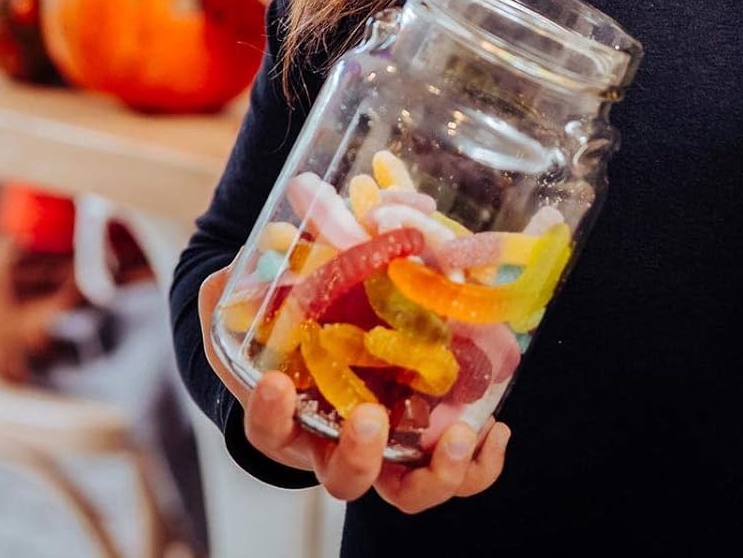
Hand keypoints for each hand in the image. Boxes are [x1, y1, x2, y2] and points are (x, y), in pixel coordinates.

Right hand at [198, 267, 510, 511]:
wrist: (347, 348)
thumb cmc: (308, 330)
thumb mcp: (284, 302)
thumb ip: (261, 282)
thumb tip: (248, 252)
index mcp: (296, 415)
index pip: (271, 429)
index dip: (270, 414)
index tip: (275, 383)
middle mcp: (342, 444)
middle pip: (345, 477)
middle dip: (358, 453)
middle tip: (370, 417)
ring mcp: (392, 450)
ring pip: (407, 490)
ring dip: (433, 473)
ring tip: (459, 436)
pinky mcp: (433, 443)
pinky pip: (456, 472)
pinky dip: (477, 465)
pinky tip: (495, 429)